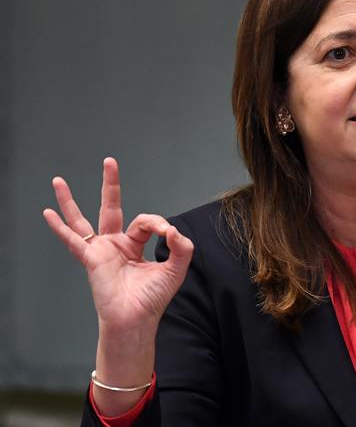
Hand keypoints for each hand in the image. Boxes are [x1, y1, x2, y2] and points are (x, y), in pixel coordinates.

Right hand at [43, 157, 193, 333]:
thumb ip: (181, 246)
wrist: (137, 320)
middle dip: (110, 184)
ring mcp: (101, 250)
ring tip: (58, 180)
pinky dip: (60, 227)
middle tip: (110, 161)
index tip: (168, 233)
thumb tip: (172, 228)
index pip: (146, 221)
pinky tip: (48, 213)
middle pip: (111, 207)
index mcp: (135, 246)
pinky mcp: (92, 258)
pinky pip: (73, 240)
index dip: (158, 223)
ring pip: (83, 219)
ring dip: (70, 200)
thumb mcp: (176, 268)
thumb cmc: (153, 299)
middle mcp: (116, 245)